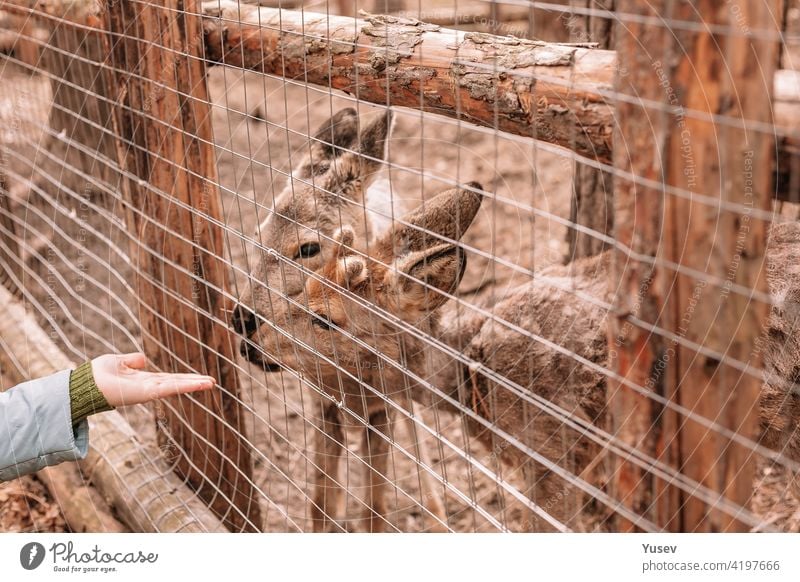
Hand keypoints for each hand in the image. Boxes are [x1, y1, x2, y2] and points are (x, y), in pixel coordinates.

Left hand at [90, 352, 215, 407]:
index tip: (200, 378)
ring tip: (211, 383)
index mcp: (144, 380)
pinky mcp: (147, 393)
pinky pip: (169, 388)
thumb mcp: (118, 361)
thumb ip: (132, 360)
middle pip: (176, 383)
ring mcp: (149, 391)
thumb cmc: (97, 374)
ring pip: (176, 386)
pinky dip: (184, 386)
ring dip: (194, 385)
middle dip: (194, 383)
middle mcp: (149, 387)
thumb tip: (143, 359)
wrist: (86, 384)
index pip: (169, 378)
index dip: (184, 378)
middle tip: (212, 382)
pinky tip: (197, 384)